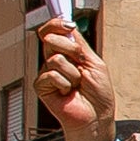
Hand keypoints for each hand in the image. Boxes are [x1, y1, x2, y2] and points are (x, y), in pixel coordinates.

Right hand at [32, 17, 116, 140]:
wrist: (96, 117)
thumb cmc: (98, 93)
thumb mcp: (94, 63)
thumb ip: (79, 45)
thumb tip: (68, 26)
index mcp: (68, 52)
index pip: (54, 31)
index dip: (57, 24)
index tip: (69, 25)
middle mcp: (55, 60)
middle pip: (51, 39)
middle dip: (70, 49)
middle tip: (81, 63)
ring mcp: (47, 72)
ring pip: (55, 59)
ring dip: (73, 72)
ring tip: (77, 85)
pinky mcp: (41, 86)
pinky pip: (52, 75)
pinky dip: (65, 84)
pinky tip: (68, 93)